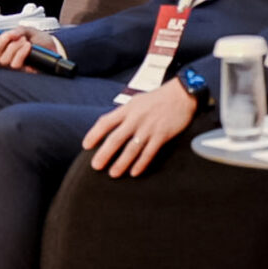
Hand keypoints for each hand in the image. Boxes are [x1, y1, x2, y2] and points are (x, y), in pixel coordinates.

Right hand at [0, 28, 62, 71]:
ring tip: (24, 41)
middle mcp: (5, 59)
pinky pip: (16, 65)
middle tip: (12, 36)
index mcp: (2, 49)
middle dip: (1, 44)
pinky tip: (28, 47)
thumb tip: (11, 34)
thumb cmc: (39, 40)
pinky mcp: (23, 72)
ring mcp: (13, 67)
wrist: (53, 48)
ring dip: (14, 47)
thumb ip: (18, 30)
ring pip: (4, 61)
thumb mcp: (28, 30)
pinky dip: (21, 53)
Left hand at [81, 81, 196, 177]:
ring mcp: (148, 128)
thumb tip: (107, 124)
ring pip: (131, 149)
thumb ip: (122, 113)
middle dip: (104, 153)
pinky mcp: (162, 135)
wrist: (181, 94)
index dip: (94, 134)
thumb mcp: (135, 101)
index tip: (86, 146)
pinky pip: (149, 152)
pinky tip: (134, 172)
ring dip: (121, 163)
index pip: (105, 122)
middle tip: (96, 166)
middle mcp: (135, 119)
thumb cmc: (157, 99)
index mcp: (127, 109)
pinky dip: (141, 163)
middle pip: (116, 139)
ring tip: (113, 173)